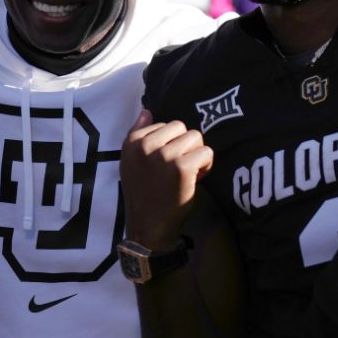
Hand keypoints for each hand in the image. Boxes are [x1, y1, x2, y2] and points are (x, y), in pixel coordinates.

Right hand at [120, 109, 212, 251]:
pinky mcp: (181, 168)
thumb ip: (138, 134)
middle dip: (186, 146)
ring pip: (196, 138)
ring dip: (196, 155)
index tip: (165, 164)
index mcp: (132, 142)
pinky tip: (196, 180)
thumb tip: (146, 110)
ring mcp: (164, 156)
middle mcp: (145, 146)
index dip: (171, 144)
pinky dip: (206, 166)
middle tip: (178, 169)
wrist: (148, 227)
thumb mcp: (131, 162)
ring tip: (187, 174)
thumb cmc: (143, 194)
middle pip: (182, 127)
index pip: (165, 124)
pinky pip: (206, 153)